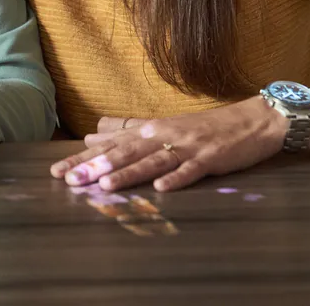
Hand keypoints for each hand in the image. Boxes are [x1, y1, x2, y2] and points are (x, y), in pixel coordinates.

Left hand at [50, 97, 287, 191]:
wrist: (252, 120)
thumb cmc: (204, 128)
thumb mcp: (163, 127)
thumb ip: (127, 133)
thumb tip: (91, 137)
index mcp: (150, 130)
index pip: (110, 145)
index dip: (83, 158)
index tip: (57, 170)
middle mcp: (163, 135)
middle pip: (125, 152)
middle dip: (96, 166)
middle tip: (71, 180)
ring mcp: (187, 146)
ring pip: (153, 160)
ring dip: (130, 172)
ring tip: (106, 183)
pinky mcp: (210, 158)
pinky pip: (191, 169)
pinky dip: (177, 178)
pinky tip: (163, 189)